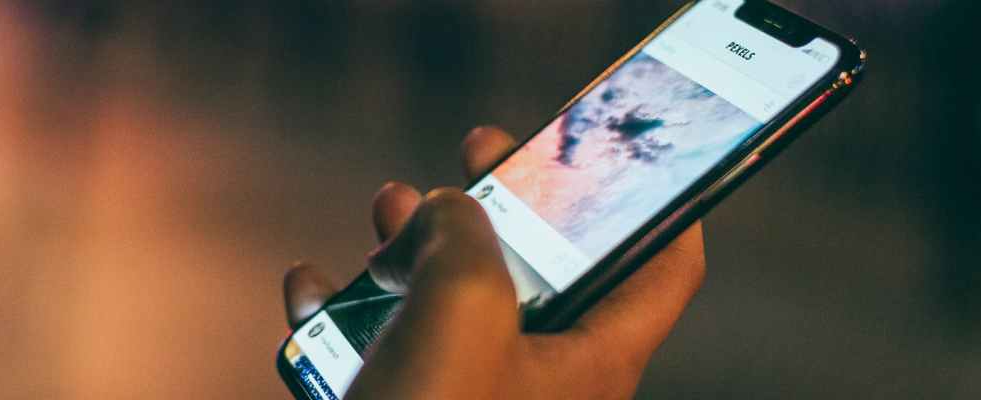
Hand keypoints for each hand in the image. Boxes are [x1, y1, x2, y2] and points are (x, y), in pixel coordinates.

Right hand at [282, 127, 705, 398]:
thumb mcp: (465, 306)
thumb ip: (464, 234)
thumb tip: (442, 210)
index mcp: (592, 357)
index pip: (666, 269)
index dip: (663, 202)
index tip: (629, 151)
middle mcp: (542, 381)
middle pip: (545, 269)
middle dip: (506, 204)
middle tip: (478, 153)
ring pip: (457, 303)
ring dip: (418, 247)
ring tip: (387, 206)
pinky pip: (386, 351)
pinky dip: (351, 311)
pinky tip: (313, 286)